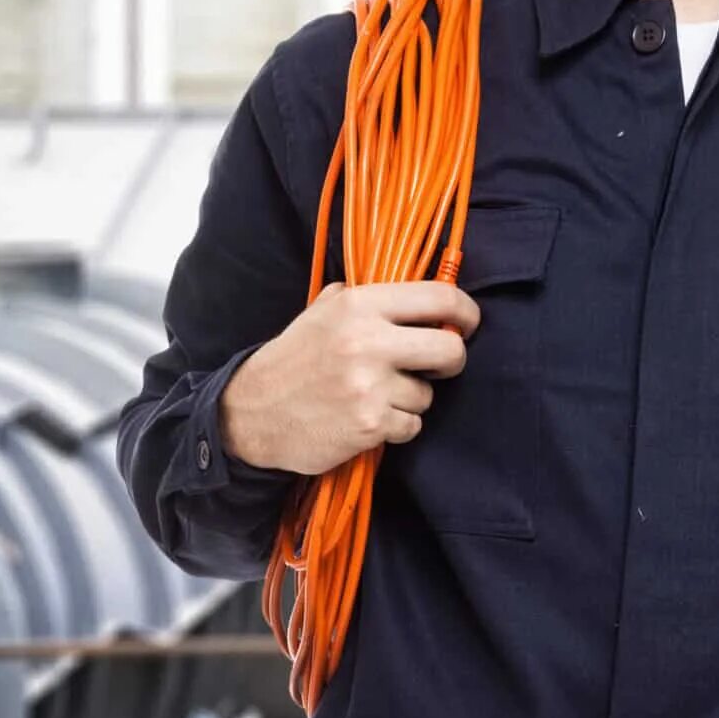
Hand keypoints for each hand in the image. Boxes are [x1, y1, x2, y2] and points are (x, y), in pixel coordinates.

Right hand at [220, 281, 479, 475]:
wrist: (251, 414)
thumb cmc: (295, 360)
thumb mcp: (322, 312)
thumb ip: (368, 298)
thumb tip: (422, 291)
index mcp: (359, 305)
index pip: (440, 298)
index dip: (466, 313)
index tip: (467, 324)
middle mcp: (366, 342)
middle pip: (450, 350)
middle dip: (451, 360)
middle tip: (436, 365)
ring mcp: (369, 387)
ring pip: (428, 394)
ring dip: (411, 398)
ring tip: (376, 395)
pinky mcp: (369, 426)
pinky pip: (411, 425)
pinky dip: (397, 426)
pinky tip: (368, 418)